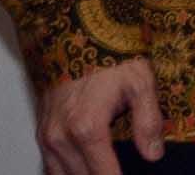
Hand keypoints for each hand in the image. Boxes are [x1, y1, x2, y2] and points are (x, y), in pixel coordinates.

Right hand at [37, 58, 161, 174]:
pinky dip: (66, 174)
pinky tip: (86, 171)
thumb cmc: (109, 56)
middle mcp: (61, 137)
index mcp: (87, 128)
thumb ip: (147, 121)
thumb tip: (153, 155)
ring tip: (105, 172)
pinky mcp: (41, 133)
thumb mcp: (140, 83)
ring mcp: (47, 137)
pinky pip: (50, 167)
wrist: (73, 34)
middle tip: (122, 174)